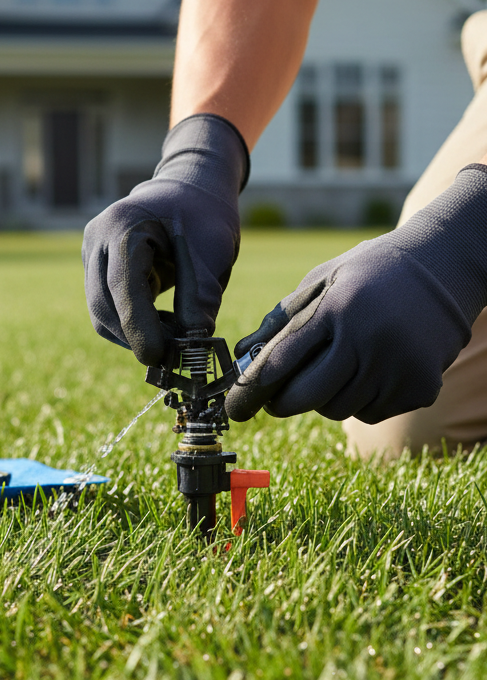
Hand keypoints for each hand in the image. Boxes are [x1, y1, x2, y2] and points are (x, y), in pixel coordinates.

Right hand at [82, 115, 248, 365]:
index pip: (122, 287)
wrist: (190, 189)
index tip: (159, 357)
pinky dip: (132, 323)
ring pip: (101, 313)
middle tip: (174, 354)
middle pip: (103, 305)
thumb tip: (193, 347)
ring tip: (173, 331)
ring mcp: (91, 253)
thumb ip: (202, 298)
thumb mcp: (214, 252)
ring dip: (134, 333)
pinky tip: (161, 319)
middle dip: (136, 336)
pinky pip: (107, 308)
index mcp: (124, 225)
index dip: (138, 327)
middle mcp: (98, 238)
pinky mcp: (96, 268)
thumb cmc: (204, 214)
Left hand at [226, 165, 486, 423]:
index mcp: (336, 309)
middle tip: (275, 397)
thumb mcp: (321, 281)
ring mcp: (398, 368)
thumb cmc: (370, 272)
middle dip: (282, 402)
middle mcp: (368, 341)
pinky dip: (360, 398)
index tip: (235, 408)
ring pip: (337, 409)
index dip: (250, 391)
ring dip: (325, 397)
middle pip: (306, 398)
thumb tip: (240, 357)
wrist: (445, 267)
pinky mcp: (421, 388)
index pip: (280, 363)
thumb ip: (280, 321)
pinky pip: (371, 413)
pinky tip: (371, 367)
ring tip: (338, 364)